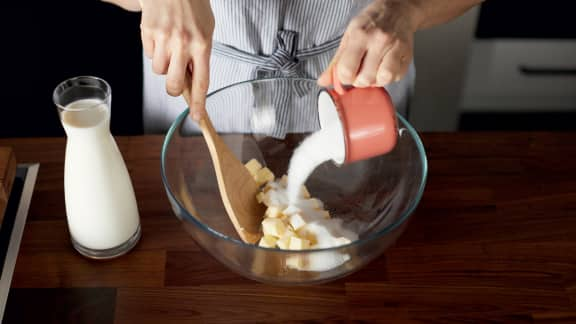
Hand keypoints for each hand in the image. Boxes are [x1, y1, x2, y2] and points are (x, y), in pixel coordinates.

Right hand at [140, 0, 213, 119]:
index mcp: (202, 44)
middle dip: (173, 89)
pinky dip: (154, 51)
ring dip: (163, 66)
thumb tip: (192, 82)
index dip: (198, 103)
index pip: (201, 82)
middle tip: (176, 80)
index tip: (197, 117)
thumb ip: (200, 57)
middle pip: (173, 84)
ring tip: (170, 47)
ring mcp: (164, 38)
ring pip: (159, 71)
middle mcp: (182, 44)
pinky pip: (149, 55)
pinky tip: (161, 37)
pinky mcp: (148, 32)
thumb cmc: (193, 7)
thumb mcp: (206, 31)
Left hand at [318, 0, 419, 87]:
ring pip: (383, 80)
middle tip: (360, 72)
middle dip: (360, 81)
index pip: (347, 70)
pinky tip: (385, 67)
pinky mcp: (407, 55)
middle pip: (365, 79)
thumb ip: (337, 61)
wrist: (399, 10)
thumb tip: (323, 81)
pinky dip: (389, 78)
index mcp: (360, 35)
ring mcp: (395, 48)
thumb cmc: (372, 23)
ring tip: (373, 71)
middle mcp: (379, 41)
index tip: (346, 74)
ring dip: (375, 81)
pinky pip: (396, 77)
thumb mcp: (349, 36)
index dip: (344, 78)